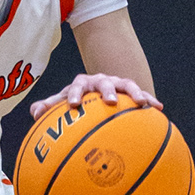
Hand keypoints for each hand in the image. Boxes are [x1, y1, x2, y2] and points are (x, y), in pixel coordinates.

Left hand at [29, 72, 162, 118]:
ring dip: (135, 93)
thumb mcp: (62, 103)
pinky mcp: (131, 90)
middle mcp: (100, 80)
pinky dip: (150, 100)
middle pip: (104, 82)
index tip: (73, 105)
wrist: (96, 91)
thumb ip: (48, 107)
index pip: (77, 85)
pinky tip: (159, 108)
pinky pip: (142, 94)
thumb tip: (35, 113)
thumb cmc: (77, 100)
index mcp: (82, 83)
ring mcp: (117, 84)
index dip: (74, 94)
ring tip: (142, 103)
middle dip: (108, 91)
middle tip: (110, 101)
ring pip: (127, 85)